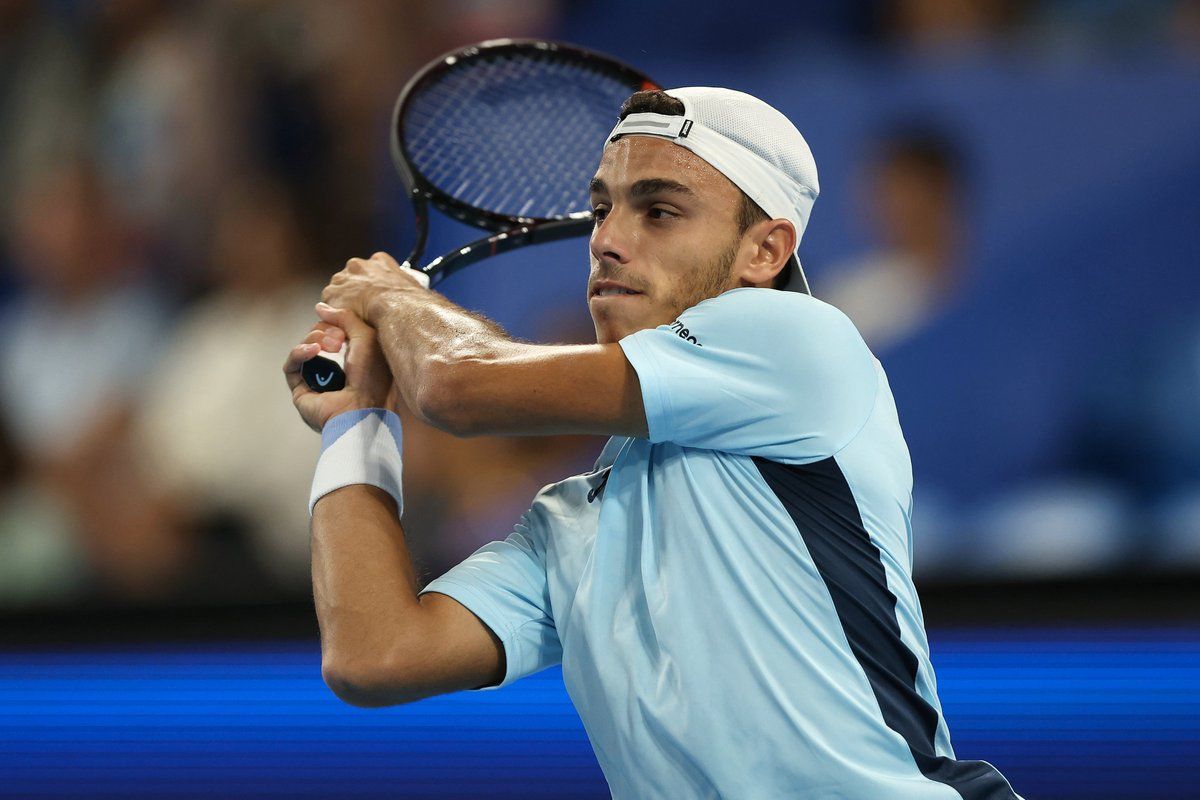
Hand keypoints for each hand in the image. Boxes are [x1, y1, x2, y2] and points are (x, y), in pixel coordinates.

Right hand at [284, 305, 392, 431]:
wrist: (362, 410)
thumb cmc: (373, 377)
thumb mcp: (367, 337)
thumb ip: (345, 317)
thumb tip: (320, 307)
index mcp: (356, 360)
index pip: (336, 331)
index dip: (337, 323)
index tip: (344, 327)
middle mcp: (336, 370)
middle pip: (318, 337)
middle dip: (325, 331)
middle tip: (338, 340)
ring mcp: (318, 381)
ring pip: (304, 348)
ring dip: (314, 339)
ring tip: (330, 346)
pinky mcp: (301, 390)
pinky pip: (291, 364)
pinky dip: (299, 352)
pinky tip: (313, 352)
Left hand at [320, 252, 429, 322]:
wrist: (397, 309)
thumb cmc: (409, 303)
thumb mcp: (414, 290)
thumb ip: (407, 290)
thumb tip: (417, 299)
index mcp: (380, 260)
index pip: (369, 271)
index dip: (370, 287)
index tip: (373, 298)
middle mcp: (359, 265)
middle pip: (350, 279)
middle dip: (354, 294)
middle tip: (363, 313)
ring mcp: (344, 278)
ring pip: (338, 293)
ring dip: (343, 305)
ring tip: (354, 323)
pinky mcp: (333, 294)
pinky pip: (328, 307)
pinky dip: (334, 316)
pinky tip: (345, 326)